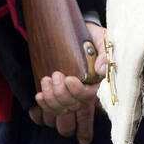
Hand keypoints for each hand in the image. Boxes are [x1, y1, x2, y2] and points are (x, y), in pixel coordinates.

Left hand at [29, 22, 107, 143]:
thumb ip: (104, 54)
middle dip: (61, 94)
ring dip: (51, 99)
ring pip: (62, 109)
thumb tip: (101, 70)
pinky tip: (39, 95)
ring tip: (45, 80)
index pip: (90, 96)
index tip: (69, 79)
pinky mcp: (61, 96)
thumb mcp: (102, 40)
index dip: (78, 92)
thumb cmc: (93, 37)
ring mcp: (73, 97)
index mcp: (99, 82)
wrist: (81, 33)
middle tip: (54, 75)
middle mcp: (86, 94)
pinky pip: (52, 110)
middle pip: (74, 105)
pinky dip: (44, 105)